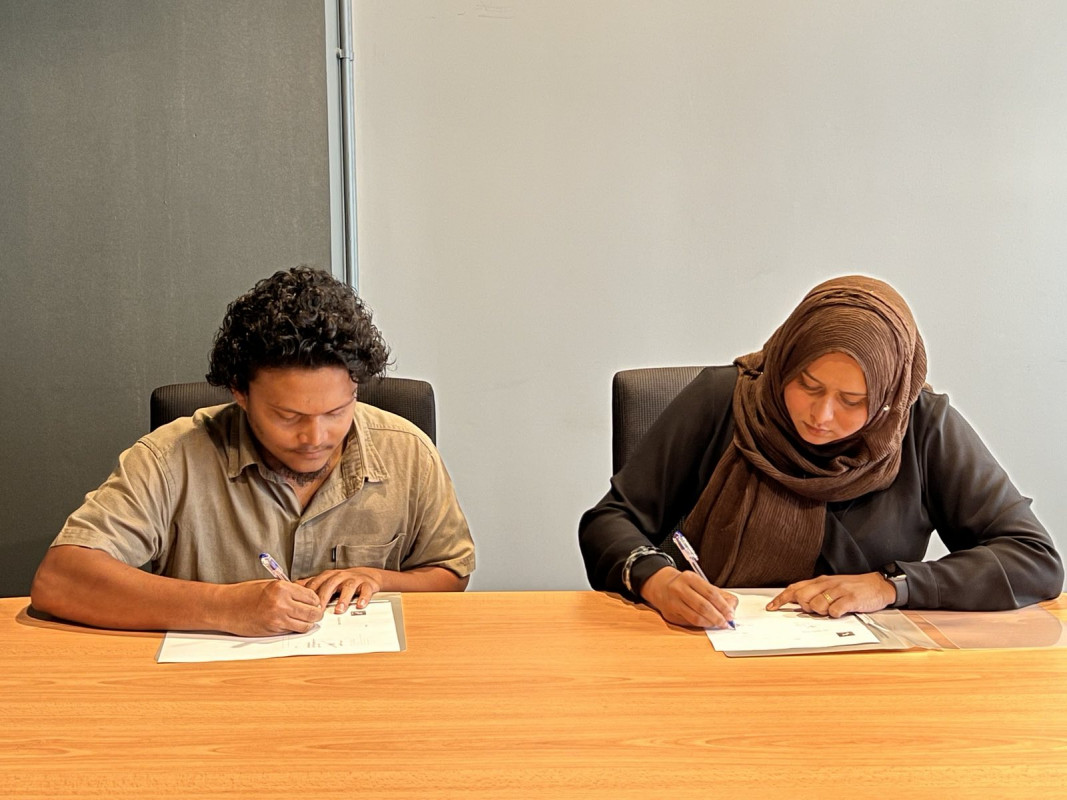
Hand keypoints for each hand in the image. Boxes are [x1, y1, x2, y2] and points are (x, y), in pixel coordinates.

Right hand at [216, 579, 322, 635]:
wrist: (226, 607)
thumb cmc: (245, 594)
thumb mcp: (270, 585)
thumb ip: (290, 590)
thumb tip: (308, 597)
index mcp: (282, 588)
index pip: (312, 596)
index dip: (316, 600)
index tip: (315, 602)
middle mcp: (282, 603)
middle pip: (312, 612)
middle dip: (316, 614)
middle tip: (315, 613)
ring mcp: (278, 619)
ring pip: (305, 625)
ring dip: (307, 623)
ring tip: (304, 619)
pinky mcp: (273, 630)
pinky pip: (293, 630)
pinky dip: (295, 628)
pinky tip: (291, 622)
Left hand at [300, 568, 382, 612]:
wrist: (368, 576)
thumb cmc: (344, 581)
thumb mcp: (327, 581)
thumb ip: (312, 586)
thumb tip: (292, 588)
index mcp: (329, 576)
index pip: (317, 583)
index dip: (310, 594)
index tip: (304, 606)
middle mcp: (341, 576)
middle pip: (330, 584)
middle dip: (324, 597)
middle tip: (319, 610)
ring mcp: (354, 580)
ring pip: (348, 587)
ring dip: (343, 598)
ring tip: (339, 610)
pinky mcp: (367, 584)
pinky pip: (365, 590)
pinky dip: (363, 598)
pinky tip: (359, 605)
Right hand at [639, 566, 737, 628]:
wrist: (661, 586)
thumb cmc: (685, 585)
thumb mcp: (701, 584)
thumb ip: (719, 594)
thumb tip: (732, 607)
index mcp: (690, 578)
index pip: (710, 593)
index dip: (723, 606)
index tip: (730, 614)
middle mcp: (679, 588)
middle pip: (703, 606)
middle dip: (717, 617)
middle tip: (726, 623)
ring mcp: (673, 602)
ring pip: (695, 617)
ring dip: (710, 623)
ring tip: (718, 624)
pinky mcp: (670, 614)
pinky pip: (689, 622)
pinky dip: (701, 625)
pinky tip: (707, 624)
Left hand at [766, 573, 894, 617]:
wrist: (878, 585)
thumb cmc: (852, 588)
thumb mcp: (831, 586)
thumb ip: (815, 593)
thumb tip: (797, 604)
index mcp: (820, 581)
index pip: (795, 588)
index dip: (781, 598)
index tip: (771, 608)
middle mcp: (827, 584)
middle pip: (802, 597)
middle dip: (804, 607)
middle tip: (816, 610)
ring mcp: (839, 591)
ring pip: (817, 605)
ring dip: (821, 612)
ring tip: (833, 609)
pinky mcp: (850, 599)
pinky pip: (835, 611)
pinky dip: (835, 614)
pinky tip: (841, 612)